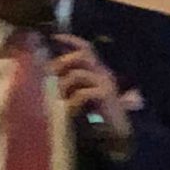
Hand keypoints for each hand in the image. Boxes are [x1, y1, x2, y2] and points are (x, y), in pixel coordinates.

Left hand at [49, 34, 131, 149]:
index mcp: (98, 70)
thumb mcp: (82, 92)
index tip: (54, 37)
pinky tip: (71, 111)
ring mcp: (105, 83)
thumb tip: (51, 70)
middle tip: (51, 73)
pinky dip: (72, 102)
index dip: (70, 40)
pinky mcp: (105, 96)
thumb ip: (72, 81)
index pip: (85, 47)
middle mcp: (103, 73)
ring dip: (65, 85)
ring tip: (62, 99)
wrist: (118, 132)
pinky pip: (83, 93)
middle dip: (63, 61)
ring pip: (79, 73)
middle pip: (82, 54)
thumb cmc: (98, 113)